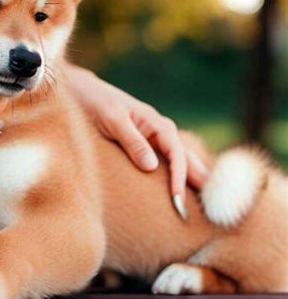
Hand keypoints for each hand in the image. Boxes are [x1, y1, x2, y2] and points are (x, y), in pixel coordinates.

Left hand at [68, 66, 208, 214]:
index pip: (176, 154)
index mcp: (156, 123)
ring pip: (181, 159)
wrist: (82, 91)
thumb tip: (152, 167)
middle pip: (187, 157)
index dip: (180, 178)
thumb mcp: (112, 120)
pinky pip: (168, 160)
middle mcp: (160, 130)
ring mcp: (154, 136)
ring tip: (208, 202)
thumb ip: (132, 141)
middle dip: (200, 180)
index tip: (178, 201)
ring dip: (194, 178)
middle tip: (215, 208)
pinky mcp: (145, 143)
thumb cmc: (95, 102)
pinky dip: (179, 173)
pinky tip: (185, 186)